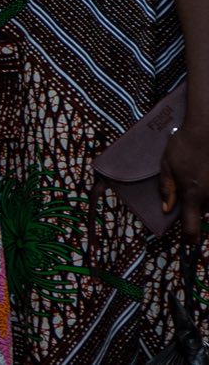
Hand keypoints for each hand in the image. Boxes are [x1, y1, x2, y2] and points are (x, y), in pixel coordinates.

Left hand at [162, 118, 208, 235]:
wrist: (207, 129)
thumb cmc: (184, 146)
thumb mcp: (167, 166)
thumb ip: (167, 189)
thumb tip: (167, 209)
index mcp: (192, 195)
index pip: (191, 226)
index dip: (189, 238)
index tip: (188, 242)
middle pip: (203, 213)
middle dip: (195, 207)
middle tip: (189, 186)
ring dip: (205, 197)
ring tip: (198, 176)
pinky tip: (205, 173)